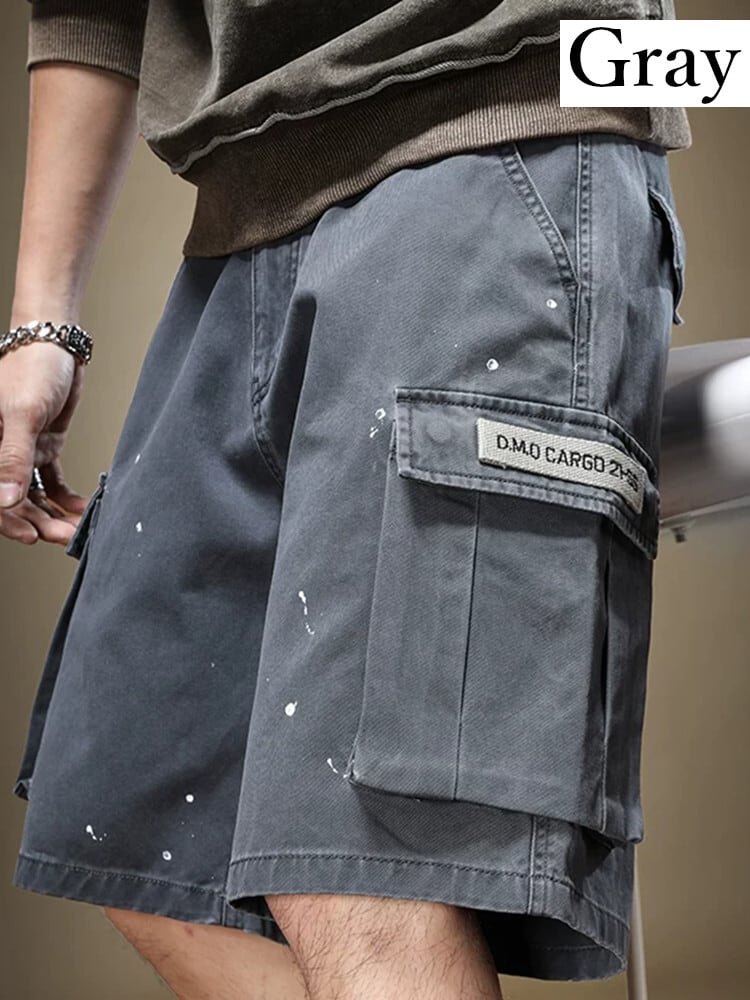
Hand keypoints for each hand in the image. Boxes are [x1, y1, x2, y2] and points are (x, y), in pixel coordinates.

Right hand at [0, 340, 90, 544]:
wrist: (57, 342)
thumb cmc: (31, 368)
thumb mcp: (22, 414)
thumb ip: (12, 459)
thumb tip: (4, 500)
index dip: (7, 520)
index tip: (32, 537)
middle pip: (12, 500)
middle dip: (38, 522)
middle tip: (66, 537)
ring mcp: (19, 451)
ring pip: (33, 495)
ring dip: (53, 514)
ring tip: (76, 529)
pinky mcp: (41, 446)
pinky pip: (51, 481)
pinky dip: (65, 497)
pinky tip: (81, 509)